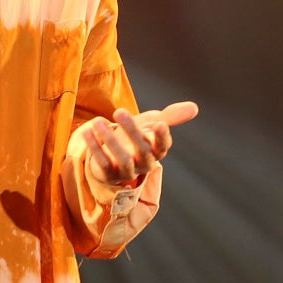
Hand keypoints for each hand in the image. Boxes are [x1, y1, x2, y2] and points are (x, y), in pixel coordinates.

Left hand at [84, 100, 198, 188]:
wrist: (114, 155)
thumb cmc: (137, 137)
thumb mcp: (152, 124)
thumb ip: (171, 116)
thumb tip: (194, 107)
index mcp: (156, 151)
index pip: (163, 147)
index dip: (162, 137)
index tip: (158, 123)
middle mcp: (143, 164)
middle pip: (142, 151)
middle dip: (131, 131)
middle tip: (119, 111)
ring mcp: (126, 172)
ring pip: (122, 160)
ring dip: (110, 140)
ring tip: (98, 121)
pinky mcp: (108, 175)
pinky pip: (102, 164)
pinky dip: (94, 148)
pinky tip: (87, 132)